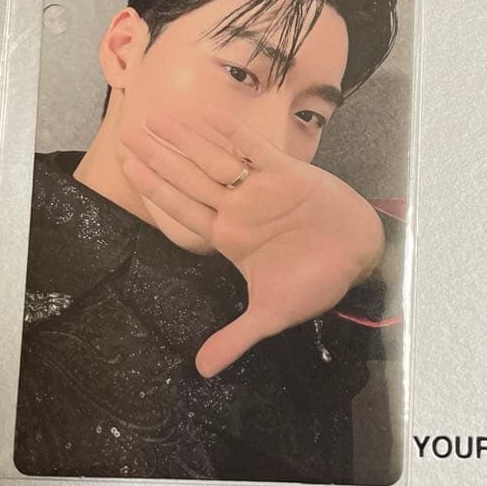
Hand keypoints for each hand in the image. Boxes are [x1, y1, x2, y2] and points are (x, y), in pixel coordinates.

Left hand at [120, 108, 383, 376]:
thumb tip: (203, 371)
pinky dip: (230, 131)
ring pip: (213, 157)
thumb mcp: (272, 314)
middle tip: (127, 129)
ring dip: (185, 138)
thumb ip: (235, 337)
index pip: (181, 208)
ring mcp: (259, 188)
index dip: (154, 187)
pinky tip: (206, 114)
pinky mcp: (286, 172)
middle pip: (188, 176)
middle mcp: (237, 208)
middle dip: (158, 154)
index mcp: (228, 237)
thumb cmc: (317, 282)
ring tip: (156, 116)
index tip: (127, 166)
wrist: (359, 256)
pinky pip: (253, 147)